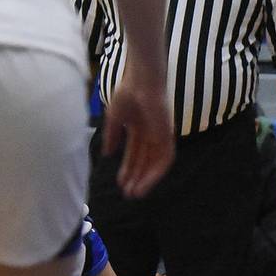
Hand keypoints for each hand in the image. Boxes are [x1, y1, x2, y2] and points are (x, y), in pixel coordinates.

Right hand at [103, 63, 174, 198]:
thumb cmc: (128, 92)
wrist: (141, 80)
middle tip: (127, 194)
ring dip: (146, 179)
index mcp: (140, 129)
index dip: (127, 169)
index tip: (120, 184)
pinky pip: (165, 158)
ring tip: (135, 193)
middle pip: (145, 161)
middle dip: (136, 178)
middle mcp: (151, 134)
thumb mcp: (115, 118)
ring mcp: (160, 135)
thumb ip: (112, 136)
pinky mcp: (167, 135)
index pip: (134, 154)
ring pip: (155, 163)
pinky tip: (146, 183)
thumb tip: (107, 154)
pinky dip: (156, 172)